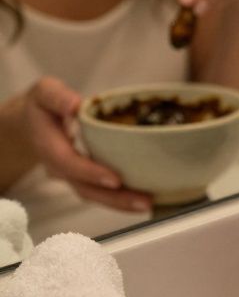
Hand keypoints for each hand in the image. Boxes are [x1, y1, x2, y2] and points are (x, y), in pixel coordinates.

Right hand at [23, 78, 150, 211]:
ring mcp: (70, 175)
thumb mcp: (45, 92)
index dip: (90, 172)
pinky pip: (100, 192)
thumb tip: (75, 105)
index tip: (115, 180)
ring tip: (149, 204)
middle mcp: (58, 166)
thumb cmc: (44, 105)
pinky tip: (144, 198)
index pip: (68, 163)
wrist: (31, 122)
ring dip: (120, 202)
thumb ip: (57, 97)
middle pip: (84, 188)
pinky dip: (120, 198)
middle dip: (114, 198)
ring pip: (93, 195)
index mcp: (48, 144)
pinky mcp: (82, 178)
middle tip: (145, 202)